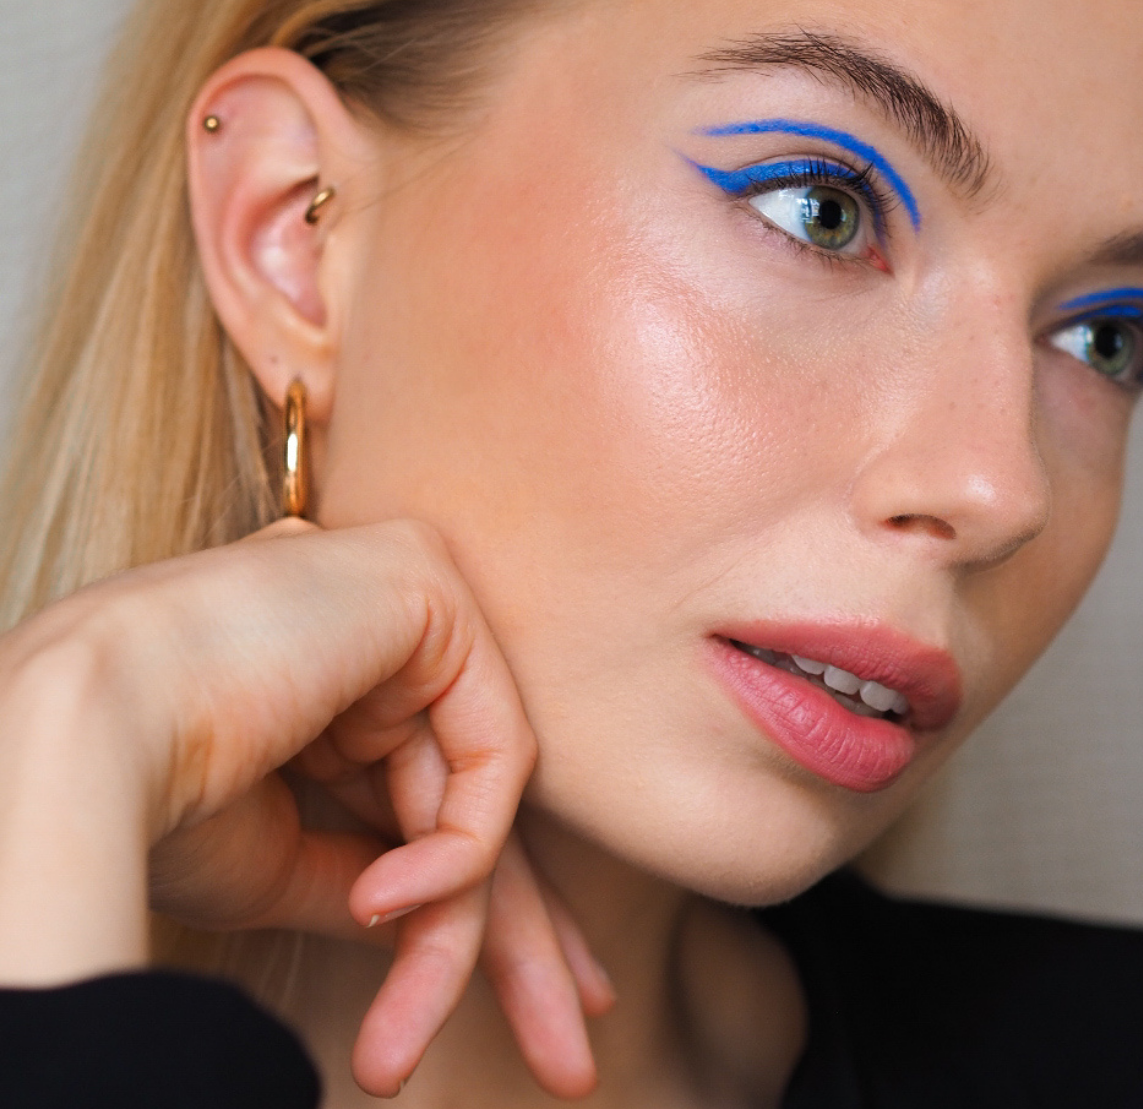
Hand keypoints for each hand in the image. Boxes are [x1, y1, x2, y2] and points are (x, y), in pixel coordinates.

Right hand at [0, 519, 610, 1096]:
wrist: (76, 731)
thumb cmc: (150, 792)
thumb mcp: (282, 858)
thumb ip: (373, 875)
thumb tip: (436, 927)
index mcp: (334, 668)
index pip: (432, 793)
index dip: (476, 903)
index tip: (540, 1002)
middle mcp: (380, 620)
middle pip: (470, 799)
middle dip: (512, 937)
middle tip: (566, 1057)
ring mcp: (410, 592)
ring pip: (479, 795)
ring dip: (460, 934)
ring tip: (404, 1052)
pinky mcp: (428, 585)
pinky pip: (488, 753)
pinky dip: (450, 851)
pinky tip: (378, 903)